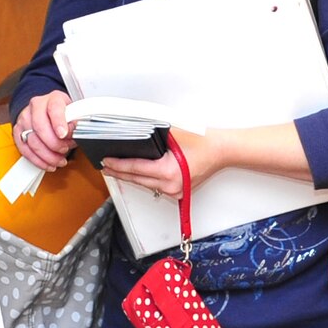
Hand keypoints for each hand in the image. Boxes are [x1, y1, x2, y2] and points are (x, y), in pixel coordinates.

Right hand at [13, 91, 74, 169]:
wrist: (47, 111)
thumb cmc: (63, 114)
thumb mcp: (75, 114)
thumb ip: (76, 123)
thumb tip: (74, 134)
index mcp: (53, 98)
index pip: (54, 108)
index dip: (59, 122)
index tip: (63, 134)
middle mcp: (37, 106)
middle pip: (40, 126)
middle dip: (53, 143)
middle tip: (64, 149)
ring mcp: (25, 118)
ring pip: (32, 140)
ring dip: (47, 155)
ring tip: (59, 160)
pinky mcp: (18, 132)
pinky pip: (25, 149)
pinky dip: (38, 160)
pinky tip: (48, 163)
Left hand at [101, 127, 220, 198]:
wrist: (221, 151)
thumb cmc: (203, 142)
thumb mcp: (172, 134)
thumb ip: (151, 136)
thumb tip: (132, 136)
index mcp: (168, 172)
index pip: (134, 169)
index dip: (117, 165)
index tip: (106, 162)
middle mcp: (170, 185)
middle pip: (137, 180)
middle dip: (119, 173)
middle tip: (105, 167)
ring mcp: (174, 191)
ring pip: (145, 185)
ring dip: (131, 178)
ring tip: (117, 170)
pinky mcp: (178, 193)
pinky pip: (156, 187)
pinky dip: (145, 180)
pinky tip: (136, 174)